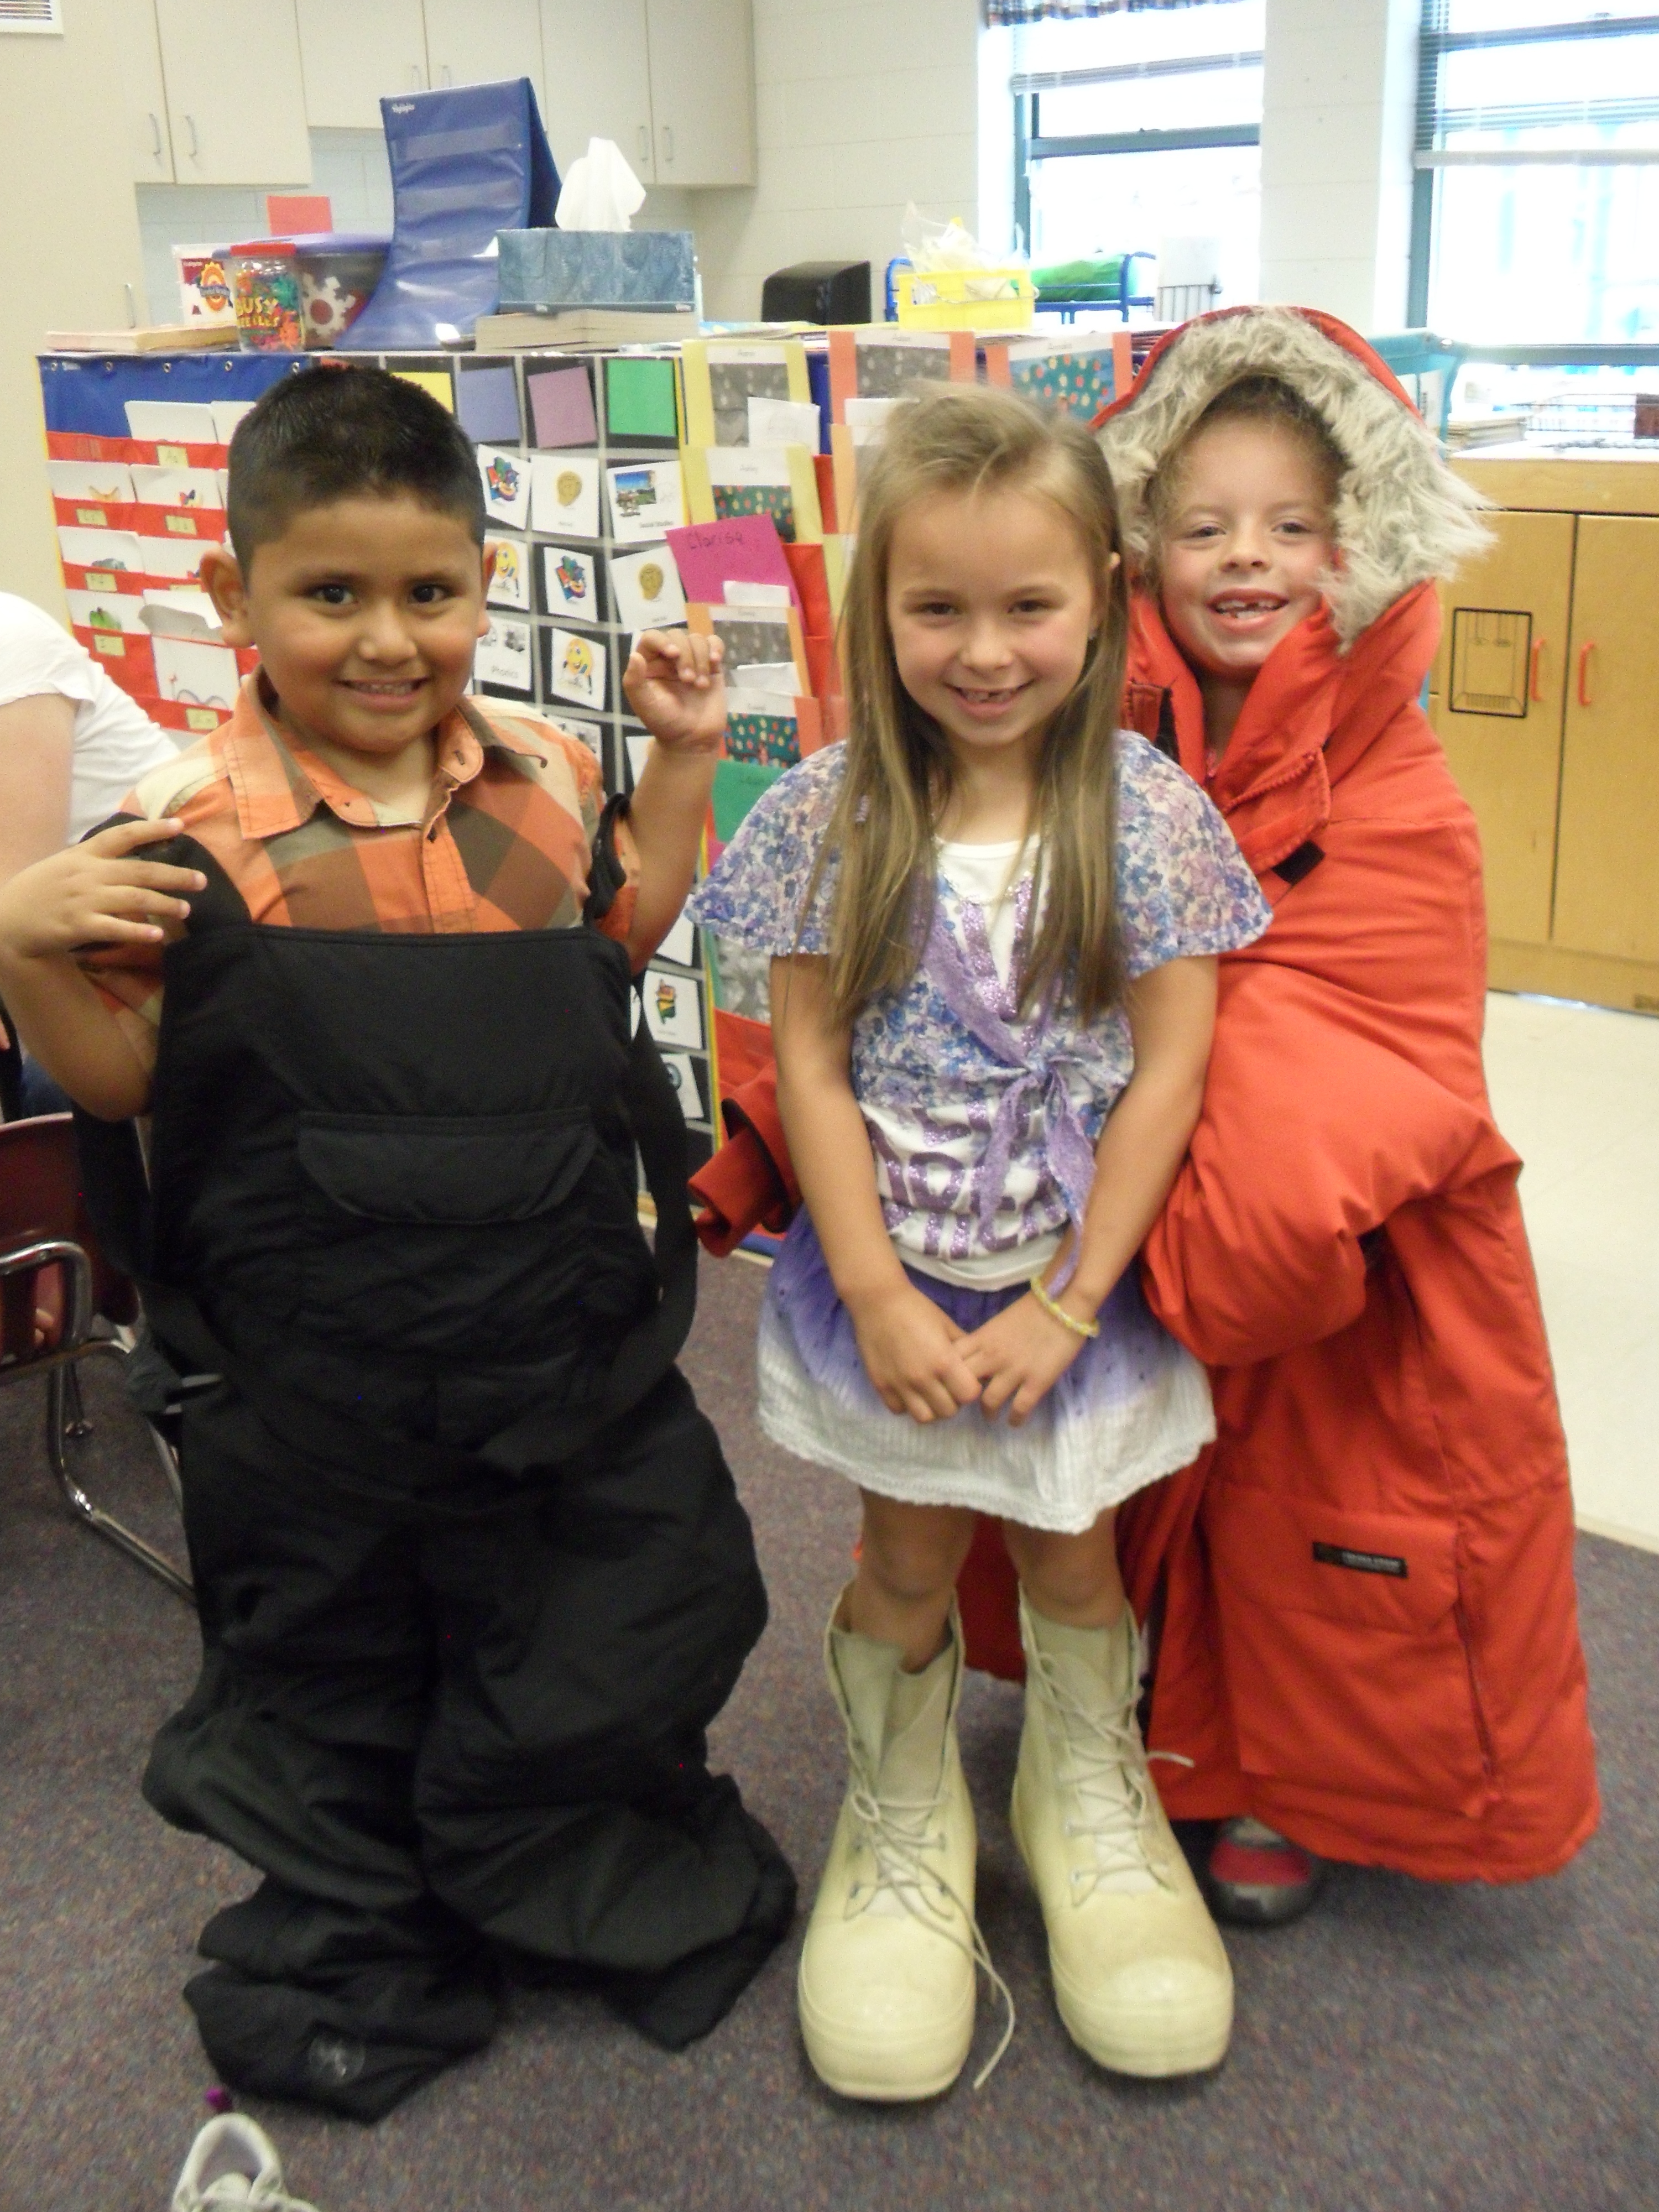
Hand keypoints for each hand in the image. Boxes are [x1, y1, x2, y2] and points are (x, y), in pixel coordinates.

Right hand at [0, 818, 204, 959]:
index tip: (180, 825)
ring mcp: (84, 899)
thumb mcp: (65, 864)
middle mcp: (88, 873)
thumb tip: (133, 855)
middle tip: (202, 880)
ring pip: (135, 899)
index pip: (123, 835)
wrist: (8, 918)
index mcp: (84, 854)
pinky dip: (138, 931)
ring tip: (186, 909)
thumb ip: (97, 860)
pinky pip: (115, 928)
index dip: (153, 829)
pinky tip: (158, 935)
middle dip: (175, 875)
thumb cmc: (41, 890)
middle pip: (140, 870)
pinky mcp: (79, 925)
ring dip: (164, 904)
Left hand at [622, 629, 725, 754]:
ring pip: (697, 639)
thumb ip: (634, 680)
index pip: (652, 638)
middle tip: (688, 681)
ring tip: (700, 685)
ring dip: (701, 659)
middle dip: (686, 656)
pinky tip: (716, 661)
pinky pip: (713, 643)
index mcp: (649, 664)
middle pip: (677, 636)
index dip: (663, 641)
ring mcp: (691, 660)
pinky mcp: (710, 666)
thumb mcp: (644, 704)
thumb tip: (635, 655)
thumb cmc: (665, 722)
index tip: (674, 654)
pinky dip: (716, 648)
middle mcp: (669, 658)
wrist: (692, 739)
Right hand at [846, 1278, 983, 1424]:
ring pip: (924, 1417)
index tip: (964, 1379)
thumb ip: (963, 1348)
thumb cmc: (916, 1308)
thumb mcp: (946, 1325)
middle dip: (952, 1400)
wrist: (877, 1301)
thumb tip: (976, 1365)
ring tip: (928, 1392)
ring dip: (930, 1407)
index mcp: (943, 1361)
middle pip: (948, 1411)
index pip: (968, 1395)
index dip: (969, 1388)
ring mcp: (899, 1385)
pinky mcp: (880, 1386)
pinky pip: (899, 1409)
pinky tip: (908, 1389)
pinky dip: (906, 1404)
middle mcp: (922, 1378)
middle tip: (947, 1385)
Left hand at [957, 1288, 1093, 1427]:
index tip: (952, 1383)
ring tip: (992, 1415)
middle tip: (970, 1403)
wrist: (1063, 1304)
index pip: (951, 1362)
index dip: (948, 1374)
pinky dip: (1015, 1419)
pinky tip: (1015, 1420)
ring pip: (989, 1402)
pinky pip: (1020, 1409)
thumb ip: (983, 1342)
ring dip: (989, 1412)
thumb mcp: (997, 1323)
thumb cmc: (1032, 1310)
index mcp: (981, 1338)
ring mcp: (1014, 1371)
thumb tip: (975, 1360)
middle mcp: (992, 1357)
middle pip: (963, 1384)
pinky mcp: (1037, 1382)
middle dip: (963, 1396)